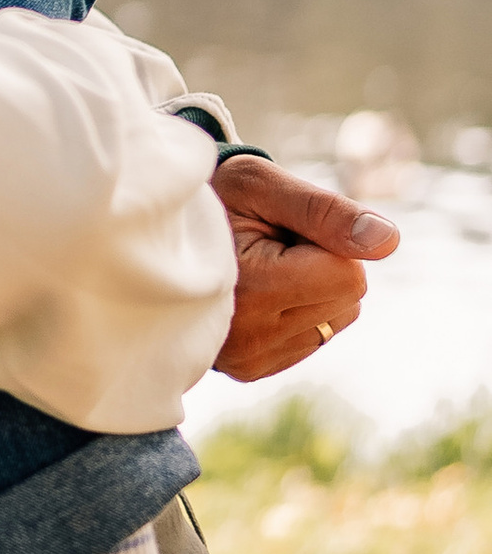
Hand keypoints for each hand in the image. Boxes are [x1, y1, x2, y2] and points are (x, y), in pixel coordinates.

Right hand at [213, 155, 398, 379]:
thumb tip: (389, 242)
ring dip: (313, 285)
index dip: (325, 238)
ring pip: (338, 317)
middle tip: (265, 244)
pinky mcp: (252, 369)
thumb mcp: (263, 184)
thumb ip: (325, 210)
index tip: (275, 227)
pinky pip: (317, 334)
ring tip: (260, 264)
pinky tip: (258, 290)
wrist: (163, 231)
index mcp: (249, 291)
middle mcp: (247, 338)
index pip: (348, 276)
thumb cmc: (218, 197)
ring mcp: (249, 360)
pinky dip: (300, 307)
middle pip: (348, 298)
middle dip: (322, 262)